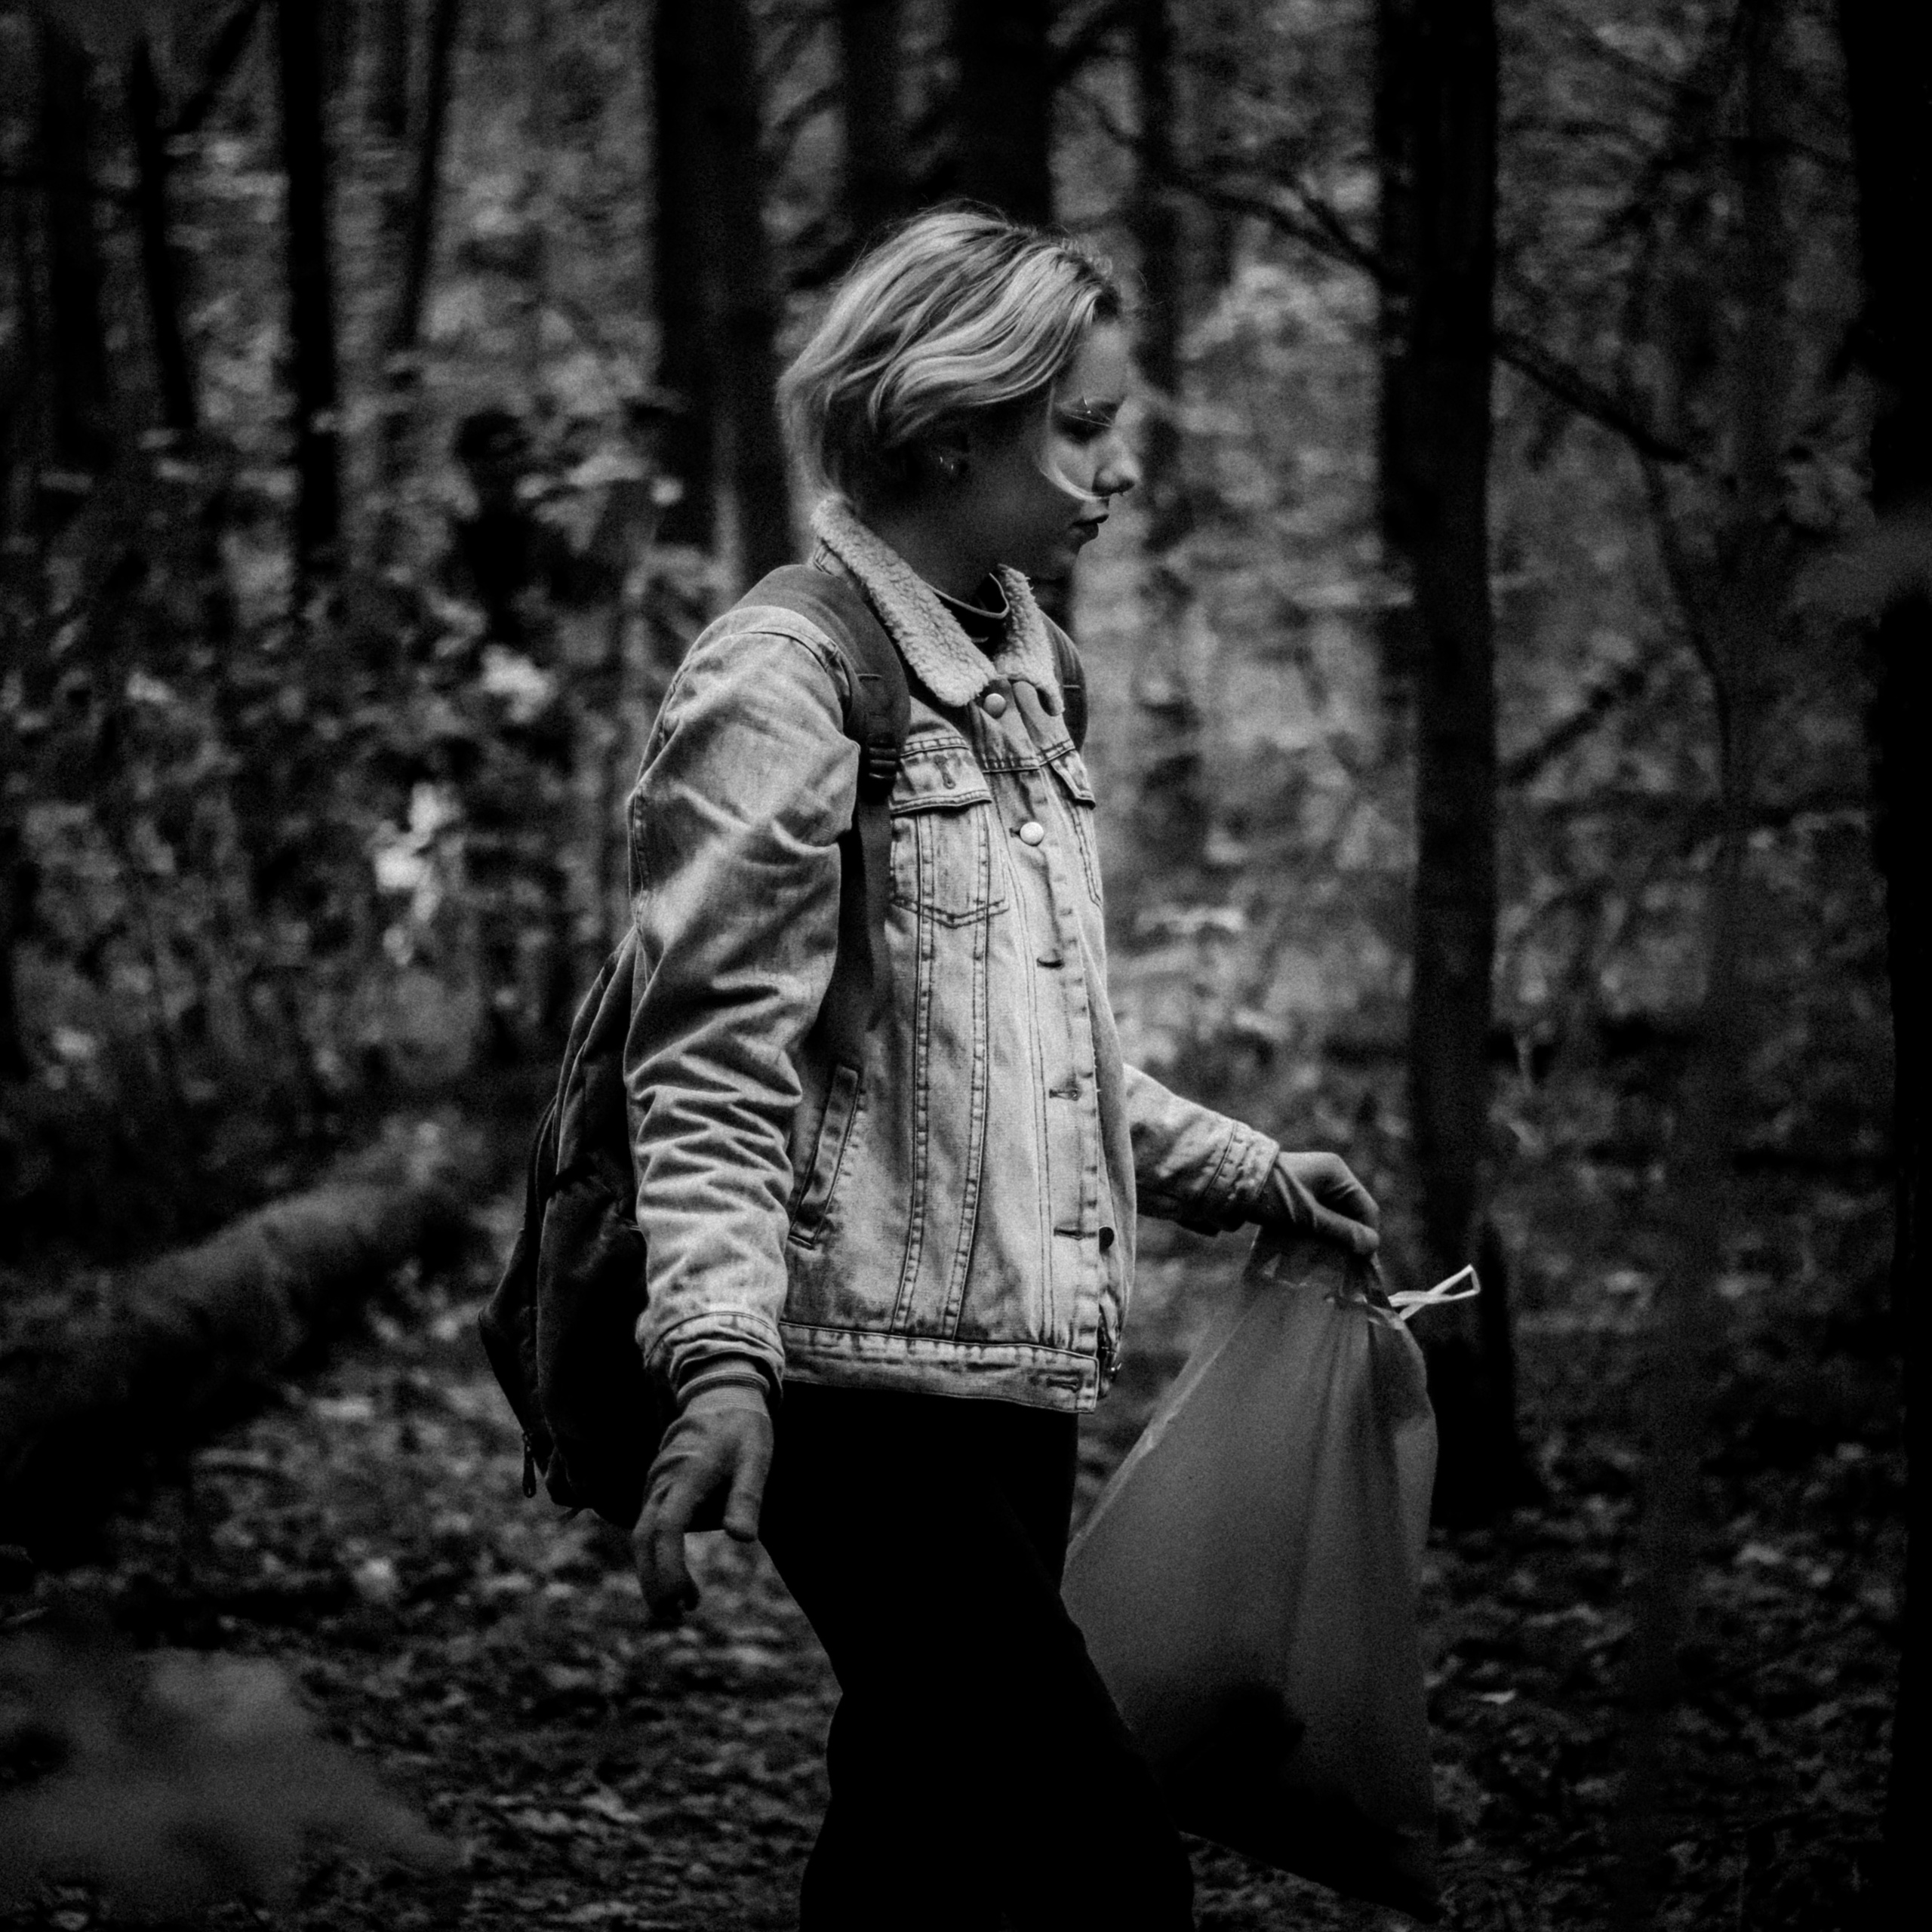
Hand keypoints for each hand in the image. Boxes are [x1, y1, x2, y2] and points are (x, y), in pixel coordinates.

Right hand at [632, 1381, 772, 1625]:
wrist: (720, 1391)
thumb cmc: (743, 1427)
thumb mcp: (756, 1456)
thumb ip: (748, 1494)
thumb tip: (743, 1537)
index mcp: (685, 1474)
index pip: (666, 1528)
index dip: (668, 1568)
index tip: (682, 1599)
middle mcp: (662, 1480)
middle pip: (644, 1538)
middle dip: (654, 1580)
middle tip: (676, 1613)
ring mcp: (655, 1482)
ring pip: (642, 1534)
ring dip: (654, 1571)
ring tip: (683, 1603)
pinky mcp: (657, 1486)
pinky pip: (648, 1525)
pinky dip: (656, 1554)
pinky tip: (678, 1577)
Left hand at [1256, 1152, 1379, 1256]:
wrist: (1228, 1183)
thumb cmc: (1272, 1195)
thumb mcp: (1308, 1216)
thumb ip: (1340, 1231)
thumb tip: (1371, 1245)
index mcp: (1337, 1173)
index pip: (1366, 1208)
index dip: (1367, 1235)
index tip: (1363, 1262)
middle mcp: (1329, 1176)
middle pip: (1351, 1214)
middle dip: (1349, 1239)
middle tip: (1347, 1266)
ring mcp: (1313, 1186)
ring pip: (1334, 1218)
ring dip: (1332, 1239)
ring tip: (1330, 1263)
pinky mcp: (1298, 1197)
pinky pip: (1317, 1218)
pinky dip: (1318, 1234)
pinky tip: (1314, 1252)